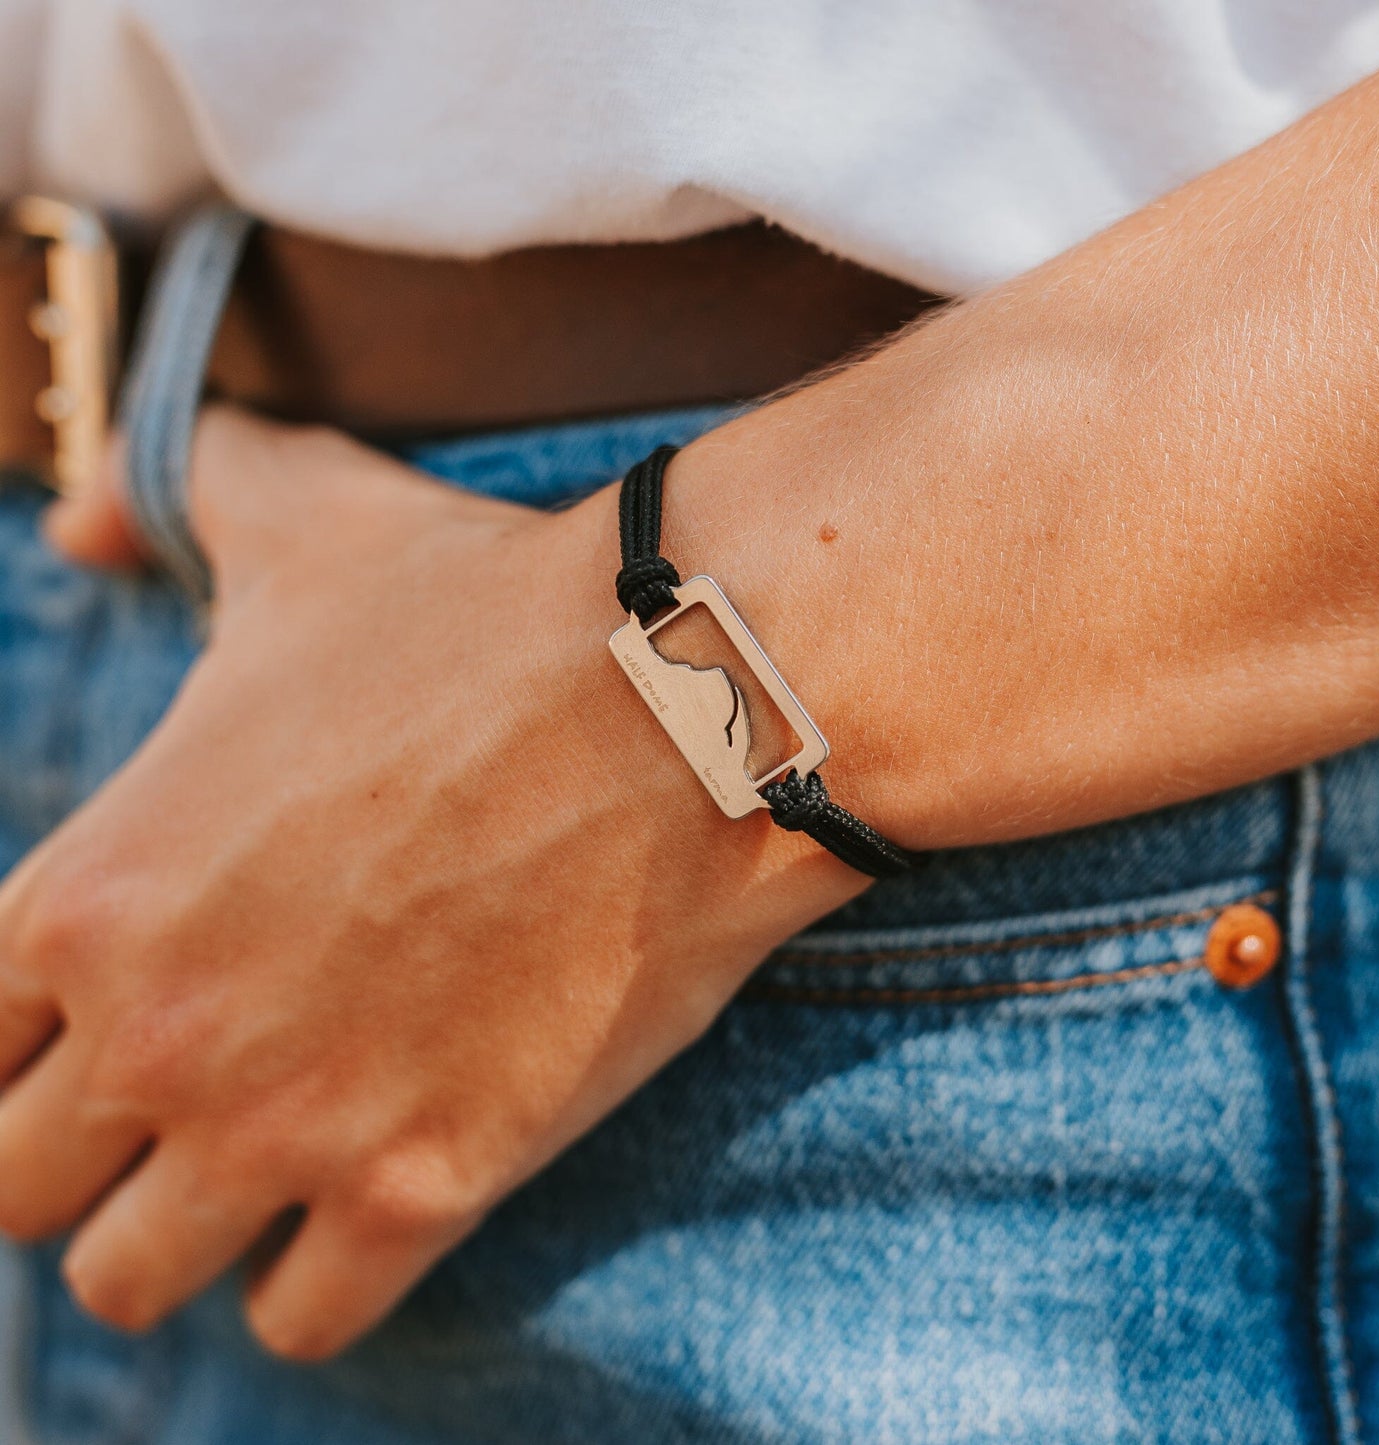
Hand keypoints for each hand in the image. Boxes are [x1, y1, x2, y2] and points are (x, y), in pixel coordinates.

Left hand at [0, 407, 861, 1358]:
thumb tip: (77, 517)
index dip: (20, 1043)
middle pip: (8, 1193)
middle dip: (79, 1156)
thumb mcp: (302, 521)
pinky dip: (316, 1282)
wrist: (680, 702)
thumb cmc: (484, 612)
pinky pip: (301, 1321)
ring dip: (183, 1234)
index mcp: (91, 891)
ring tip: (265, 1160)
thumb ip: (166, 491)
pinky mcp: (423, 1185)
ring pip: (128, 1283)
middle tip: (180, 1098)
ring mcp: (286, 1126)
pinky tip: (370, 1195)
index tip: (99, 1027)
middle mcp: (158, 1033)